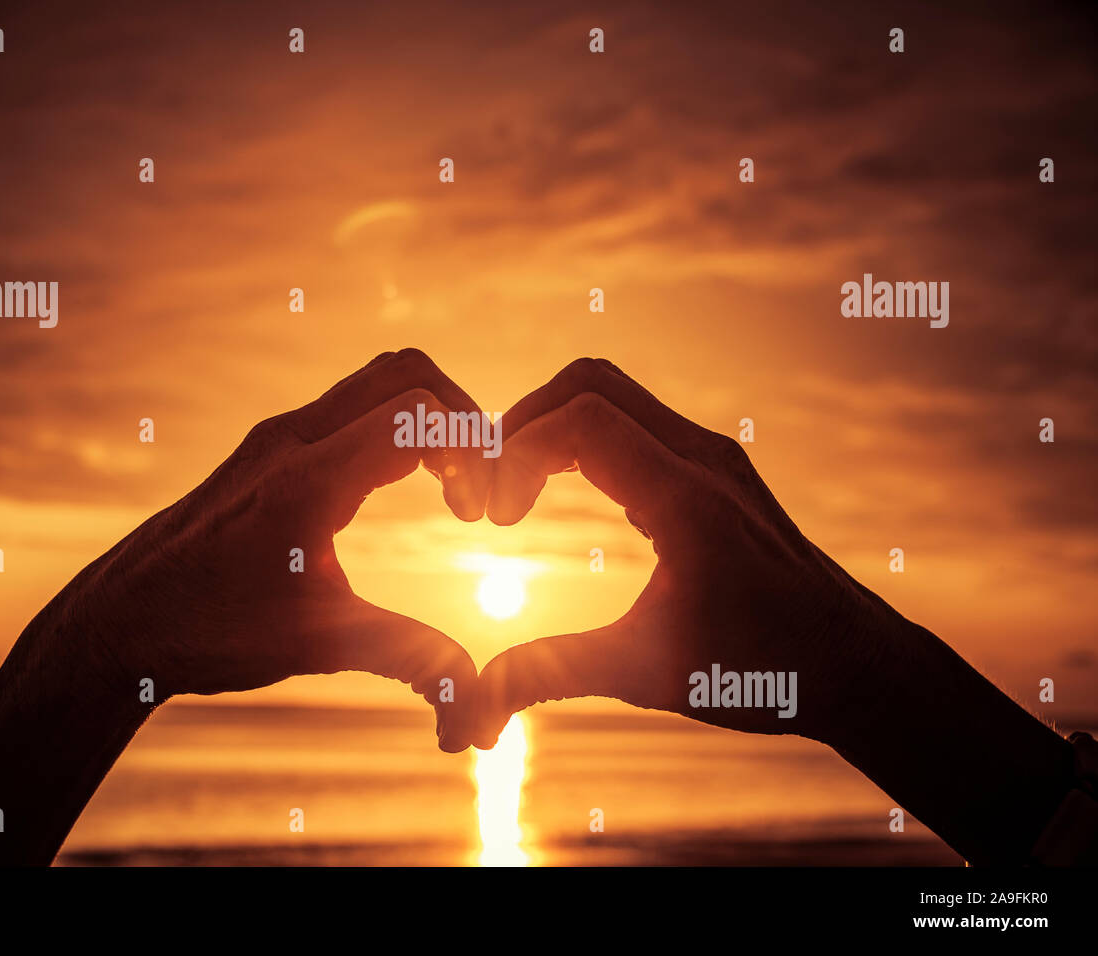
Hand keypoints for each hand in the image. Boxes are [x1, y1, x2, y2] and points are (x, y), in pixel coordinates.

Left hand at [66, 348, 490, 751]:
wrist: (116, 623)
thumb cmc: (207, 631)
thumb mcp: (317, 644)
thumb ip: (406, 657)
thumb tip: (477, 706)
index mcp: (308, 479)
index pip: (419, 413)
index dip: (474, 451)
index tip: (480, 517)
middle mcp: (292, 440)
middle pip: (405, 373)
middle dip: (463, 418)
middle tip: (475, 489)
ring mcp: (276, 438)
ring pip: (375, 382)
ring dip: (427, 420)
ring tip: (447, 490)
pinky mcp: (267, 450)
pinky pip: (347, 408)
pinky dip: (392, 429)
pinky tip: (396, 491)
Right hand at [473, 358, 890, 745]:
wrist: (855, 662)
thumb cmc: (765, 671)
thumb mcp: (648, 673)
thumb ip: (556, 671)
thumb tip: (478, 697)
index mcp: (686, 501)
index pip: (580, 422)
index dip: (517, 455)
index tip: (499, 519)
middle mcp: (703, 459)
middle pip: (590, 382)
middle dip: (524, 421)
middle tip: (495, 485)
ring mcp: (714, 457)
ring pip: (615, 393)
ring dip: (555, 425)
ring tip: (521, 489)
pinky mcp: (717, 468)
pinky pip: (638, 419)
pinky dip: (588, 437)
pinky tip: (571, 496)